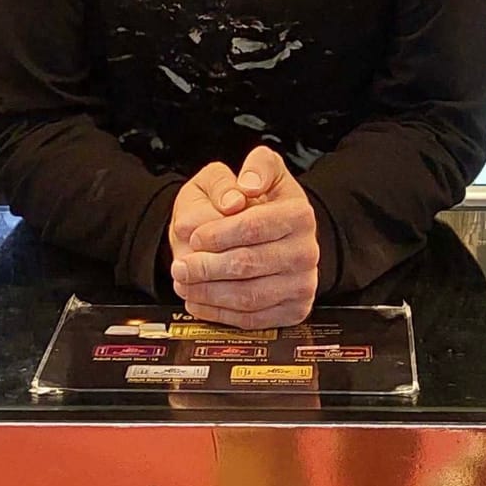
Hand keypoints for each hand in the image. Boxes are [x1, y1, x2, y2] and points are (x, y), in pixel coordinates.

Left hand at [168, 145, 319, 327]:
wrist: (273, 234)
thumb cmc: (261, 201)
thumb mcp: (261, 167)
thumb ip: (256, 166)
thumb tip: (243, 188)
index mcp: (300, 214)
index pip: (254, 226)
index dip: (220, 233)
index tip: (195, 237)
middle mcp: (306, 251)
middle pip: (248, 263)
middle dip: (207, 266)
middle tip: (180, 266)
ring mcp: (302, 285)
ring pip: (248, 296)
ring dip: (209, 292)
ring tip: (183, 282)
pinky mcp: (293, 311)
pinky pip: (252, 319)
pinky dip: (220, 312)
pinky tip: (198, 300)